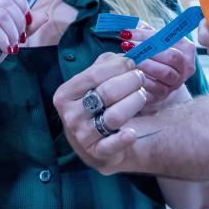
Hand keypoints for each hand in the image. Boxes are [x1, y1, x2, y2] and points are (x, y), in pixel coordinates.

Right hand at [0, 0, 29, 77]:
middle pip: (6, 2)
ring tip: (12, 45)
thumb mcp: (8, 36)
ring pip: (0, 14)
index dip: (22, 3)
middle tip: (19, 38)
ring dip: (12, 32)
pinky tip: (4, 47)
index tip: (27, 21)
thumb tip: (44, 16)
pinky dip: (2, 38)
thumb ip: (25, 26)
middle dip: (19, 22)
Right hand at [53, 53, 147, 173]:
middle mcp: (70, 115)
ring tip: (141, 96)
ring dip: (135, 102)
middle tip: (140, 79)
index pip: (94, 74)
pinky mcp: (97, 153)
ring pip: (115, 116)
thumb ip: (107, 64)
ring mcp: (82, 135)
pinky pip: (112, 145)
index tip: (133, 63)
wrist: (95, 142)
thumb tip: (126, 55)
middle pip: (108, 93)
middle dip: (131, 81)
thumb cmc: (96, 103)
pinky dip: (125, 138)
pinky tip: (132, 132)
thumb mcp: (95, 81)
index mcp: (66, 94)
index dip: (119, 66)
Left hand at [124, 24, 196, 110]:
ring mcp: (176, 83)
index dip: (147, 35)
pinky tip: (128, 74)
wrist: (159, 83)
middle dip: (149, 50)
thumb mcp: (155, 43)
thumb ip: (147, 32)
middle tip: (127, 45)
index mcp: (186, 49)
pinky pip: (154, 88)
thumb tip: (132, 24)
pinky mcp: (164, 95)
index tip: (127, 32)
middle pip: (172, 57)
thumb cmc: (156, 57)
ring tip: (127, 58)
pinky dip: (141, 80)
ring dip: (144, 64)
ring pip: (165, 73)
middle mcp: (185, 67)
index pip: (169, 38)